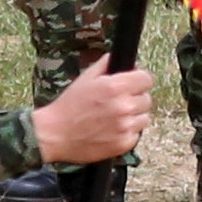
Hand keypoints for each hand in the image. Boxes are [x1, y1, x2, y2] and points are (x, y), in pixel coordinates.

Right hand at [32, 59, 154, 165]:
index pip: (147, 79)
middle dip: (135, 98)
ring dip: (134, 116)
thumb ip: (106, 64)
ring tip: (115, 117)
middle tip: (119, 102)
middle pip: (147, 99)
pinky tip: (112, 130)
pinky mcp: (123, 144)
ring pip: (144, 118)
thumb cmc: (69, 106)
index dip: (139, 80)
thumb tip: (122, 58)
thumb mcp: (86, 78)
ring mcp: (125, 127)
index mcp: (115, 87)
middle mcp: (123, 106)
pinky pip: (136, 134)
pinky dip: (127, 132)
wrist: (55, 134)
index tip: (133, 84)